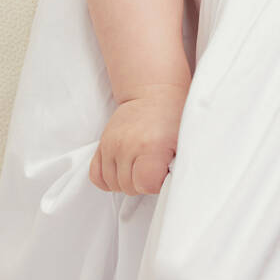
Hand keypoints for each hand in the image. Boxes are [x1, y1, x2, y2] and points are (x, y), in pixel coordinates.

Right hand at [89, 80, 190, 194]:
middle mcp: (127, 146)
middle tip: (153, 168)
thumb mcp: (183, 139)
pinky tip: (123, 170)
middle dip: (142, 183)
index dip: (157, 184)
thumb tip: (174, 186)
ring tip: (140, 167)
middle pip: (129, 187)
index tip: (163, 172)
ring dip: (127, 181)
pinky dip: (108, 179)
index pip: (146, 184)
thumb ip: (178, 165)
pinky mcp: (102, 144)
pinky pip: (96, 175)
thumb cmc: (172, 117)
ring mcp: (112, 145)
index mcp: (151, 146)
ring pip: (113, 184)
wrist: (154, 93)